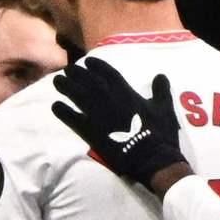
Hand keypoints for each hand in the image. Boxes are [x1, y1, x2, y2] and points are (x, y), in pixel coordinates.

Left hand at [51, 57, 184, 190]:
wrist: (150, 158)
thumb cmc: (160, 133)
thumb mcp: (165, 108)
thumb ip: (161, 90)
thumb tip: (161, 76)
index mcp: (126, 92)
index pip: (107, 72)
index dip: (96, 65)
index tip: (87, 61)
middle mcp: (108, 98)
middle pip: (87, 79)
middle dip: (76, 72)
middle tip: (68, 69)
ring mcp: (96, 113)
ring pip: (75, 94)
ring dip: (65, 86)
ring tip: (57, 81)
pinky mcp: (88, 130)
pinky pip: (69, 117)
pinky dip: (61, 110)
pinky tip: (55, 106)